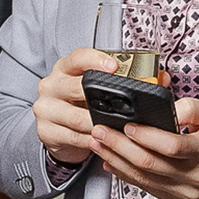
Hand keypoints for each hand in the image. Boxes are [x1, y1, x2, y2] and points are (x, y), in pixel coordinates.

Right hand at [34, 49, 117, 167]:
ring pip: (77, 117)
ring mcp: (46, 108)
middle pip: (75, 87)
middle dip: (100, 98)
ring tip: (116, 126)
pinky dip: (93, 140)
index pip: (77, 58)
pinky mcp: (46, 131)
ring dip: (99, 124)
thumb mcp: (91, 88)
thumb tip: (153, 79)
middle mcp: (51, 85)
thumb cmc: (78, 104)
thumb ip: (114, 82)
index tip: (113, 67)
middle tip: (122, 105)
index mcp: (64, 69)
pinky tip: (103, 140)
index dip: (96, 60)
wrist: (55, 129)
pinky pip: (74, 137)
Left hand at [87, 97, 198, 198]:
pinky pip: (145, 188)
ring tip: (98, 143)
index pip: (172, 146)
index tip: (128, 125)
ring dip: (115, 160)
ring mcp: (186, 192)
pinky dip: (124, 174)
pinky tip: (111, 161)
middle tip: (100, 131)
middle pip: (150, 163)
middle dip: (119, 146)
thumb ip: (191, 107)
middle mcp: (196, 176)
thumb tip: (168, 109)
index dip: (147, 137)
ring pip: (143, 178)